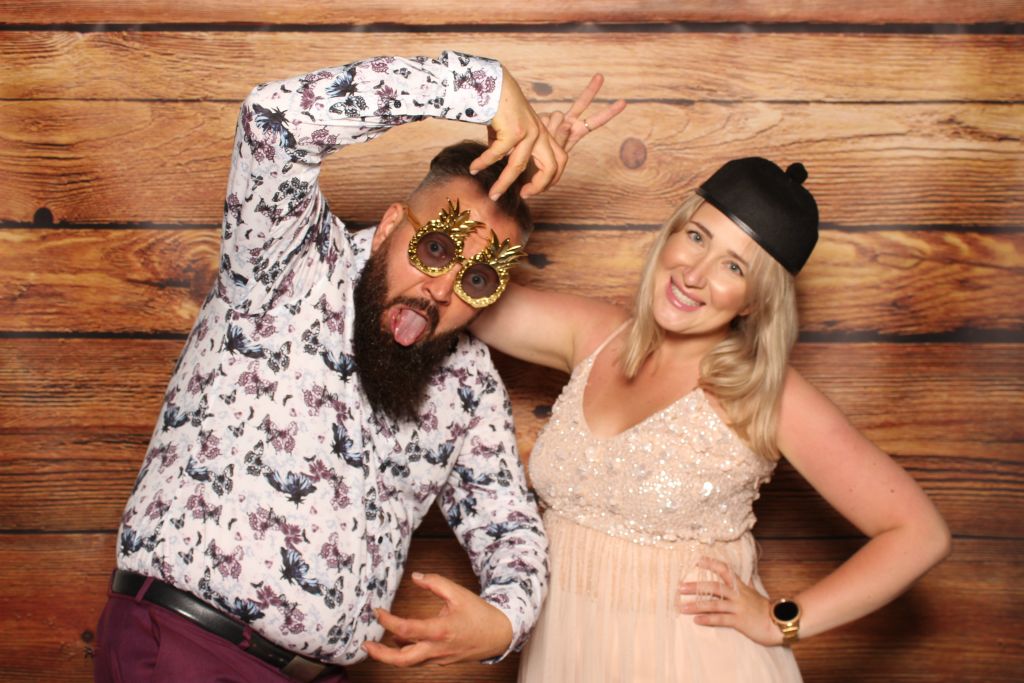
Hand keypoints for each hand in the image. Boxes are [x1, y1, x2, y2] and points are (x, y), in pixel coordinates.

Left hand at [362, 571, 513, 665]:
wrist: (499, 635)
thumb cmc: (479, 613)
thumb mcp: (458, 593)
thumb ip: (435, 582)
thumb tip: (415, 576)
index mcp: (440, 630)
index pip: (405, 629)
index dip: (386, 621)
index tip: (377, 612)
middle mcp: (437, 648)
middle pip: (402, 659)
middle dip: (380, 655)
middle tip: (365, 645)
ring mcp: (438, 658)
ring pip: (409, 663)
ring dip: (391, 655)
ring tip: (377, 644)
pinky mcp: (441, 661)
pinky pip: (419, 659)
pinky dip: (406, 652)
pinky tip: (400, 641)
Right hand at [470, 66, 565, 200]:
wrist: (493, 82)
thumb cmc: (499, 106)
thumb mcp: (510, 129)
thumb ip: (509, 147)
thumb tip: (497, 161)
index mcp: (543, 133)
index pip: (559, 161)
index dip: (550, 179)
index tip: (532, 188)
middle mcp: (540, 133)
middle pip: (552, 167)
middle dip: (539, 186)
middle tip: (524, 196)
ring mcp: (528, 131)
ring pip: (519, 167)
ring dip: (504, 184)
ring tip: (492, 195)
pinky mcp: (513, 130)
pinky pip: (498, 154)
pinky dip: (484, 163)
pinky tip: (473, 168)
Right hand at [540, 74, 626, 158]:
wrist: (530, 163)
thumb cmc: (548, 164)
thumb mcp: (559, 157)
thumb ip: (562, 140)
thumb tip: (564, 123)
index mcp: (578, 132)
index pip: (596, 122)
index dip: (609, 113)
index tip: (624, 102)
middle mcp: (569, 122)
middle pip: (582, 103)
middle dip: (591, 90)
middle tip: (601, 76)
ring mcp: (555, 118)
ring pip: (557, 115)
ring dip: (551, 129)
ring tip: (546, 143)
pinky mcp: (542, 117)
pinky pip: (543, 119)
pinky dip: (540, 128)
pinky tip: (537, 136)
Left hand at [678, 556, 781, 645]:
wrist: (779, 623)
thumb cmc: (765, 609)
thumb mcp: (755, 593)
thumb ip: (748, 585)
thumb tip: (746, 576)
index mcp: (741, 587)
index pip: (725, 570)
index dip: (712, 564)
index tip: (698, 560)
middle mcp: (738, 595)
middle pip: (714, 587)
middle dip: (696, 587)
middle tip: (680, 587)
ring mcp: (738, 608)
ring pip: (714, 604)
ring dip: (696, 605)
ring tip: (682, 607)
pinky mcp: (739, 621)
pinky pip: (721, 619)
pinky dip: (708, 619)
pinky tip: (696, 620)